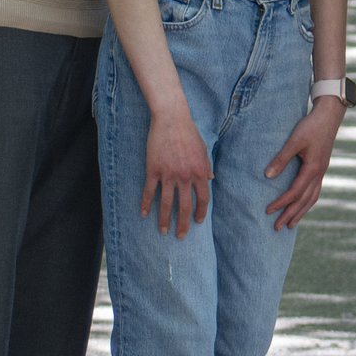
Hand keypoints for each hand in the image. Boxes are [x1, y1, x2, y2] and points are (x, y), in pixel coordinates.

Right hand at [142, 101, 214, 236]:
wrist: (171, 119)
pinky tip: (144, 214)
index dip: (200, 212)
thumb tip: (211, 179)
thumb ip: (206, 166)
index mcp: (199, 172)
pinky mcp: (153, 170)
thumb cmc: (189, 132)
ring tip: (163, 231)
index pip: (202, 199)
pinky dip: (146, 204)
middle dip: (183, 224)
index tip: (196, 222)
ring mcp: (168, 174)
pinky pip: (149, 191)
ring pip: (166, 203)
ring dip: (164, 220)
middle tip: (181, 236)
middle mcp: (185, 176)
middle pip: (184, 206)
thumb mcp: (203, 149)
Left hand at [263, 99, 341, 230]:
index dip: (281, 203)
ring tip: (291, 224)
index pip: (294, 192)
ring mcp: (322, 172)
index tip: (268, 211)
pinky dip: (308, 202)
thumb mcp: (294, 141)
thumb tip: (268, 176)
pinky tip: (302, 205)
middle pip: (304, 201)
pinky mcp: (321, 168)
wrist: (329, 116)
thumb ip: (281, 159)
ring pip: (312, 198)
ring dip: (301, 212)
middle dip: (290, 215)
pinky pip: (315, 191)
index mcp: (312, 169)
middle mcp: (319, 174)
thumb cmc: (311, 126)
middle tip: (277, 228)